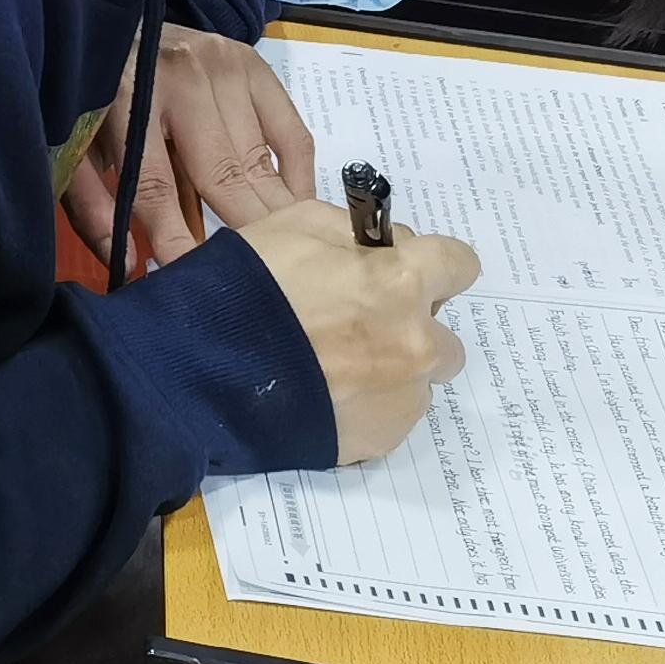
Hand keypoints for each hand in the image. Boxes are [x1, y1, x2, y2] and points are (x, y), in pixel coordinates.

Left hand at [68, 26, 318, 271]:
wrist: (110, 17)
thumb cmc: (91, 92)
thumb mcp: (73, 144)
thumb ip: (93, 204)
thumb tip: (130, 267)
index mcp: (125, 96)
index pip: (155, 184)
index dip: (175, 240)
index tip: (193, 282)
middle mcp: (182, 77)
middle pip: (222, 174)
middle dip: (244, 236)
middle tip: (265, 285)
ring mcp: (225, 66)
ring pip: (259, 161)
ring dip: (273, 216)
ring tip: (288, 260)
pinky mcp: (254, 64)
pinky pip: (292, 134)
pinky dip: (296, 178)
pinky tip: (293, 212)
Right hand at [239, 200, 479, 462]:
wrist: (204, 371)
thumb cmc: (245, 288)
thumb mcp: (290, 225)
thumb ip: (351, 231)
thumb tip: (384, 247)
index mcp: (401, 280)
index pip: (460, 264)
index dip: (431, 266)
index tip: (404, 274)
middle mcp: (418, 340)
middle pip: (444, 333)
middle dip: (410, 326)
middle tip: (355, 326)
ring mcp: (405, 396)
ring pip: (420, 378)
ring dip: (392, 369)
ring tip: (334, 369)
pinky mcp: (385, 438)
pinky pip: (394, 414)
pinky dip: (369, 405)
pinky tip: (324, 396)